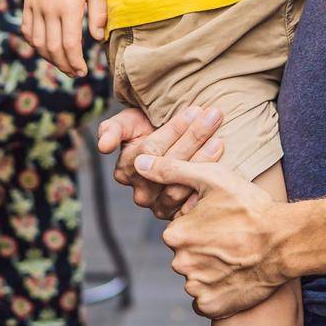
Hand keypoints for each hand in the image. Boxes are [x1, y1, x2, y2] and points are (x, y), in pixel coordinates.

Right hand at [23, 0, 106, 75]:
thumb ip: (98, 13)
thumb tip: (97, 38)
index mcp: (69, 7)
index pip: (70, 45)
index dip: (76, 62)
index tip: (83, 71)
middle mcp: (50, 10)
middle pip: (53, 49)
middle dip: (65, 66)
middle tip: (75, 73)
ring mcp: (36, 7)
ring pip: (38, 43)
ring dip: (50, 58)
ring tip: (62, 64)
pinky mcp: (29, 4)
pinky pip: (28, 31)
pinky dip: (35, 44)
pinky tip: (46, 48)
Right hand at [97, 106, 223, 218]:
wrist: (165, 146)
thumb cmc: (144, 129)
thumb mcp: (126, 122)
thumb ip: (111, 130)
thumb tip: (103, 146)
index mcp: (125, 170)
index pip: (151, 148)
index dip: (174, 129)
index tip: (194, 109)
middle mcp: (140, 192)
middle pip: (169, 165)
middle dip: (193, 137)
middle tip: (214, 116)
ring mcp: (160, 207)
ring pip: (182, 184)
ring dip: (204, 159)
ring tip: (220, 137)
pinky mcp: (179, 216)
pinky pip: (193, 202)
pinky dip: (207, 184)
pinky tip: (222, 166)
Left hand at [136, 156, 286, 318]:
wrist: (285, 242)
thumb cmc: (250, 207)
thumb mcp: (211, 178)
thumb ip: (171, 170)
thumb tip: (138, 162)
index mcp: (175, 234)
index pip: (179, 230)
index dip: (199, 224)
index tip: (220, 220)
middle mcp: (181, 263)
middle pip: (186, 254)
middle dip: (203, 247)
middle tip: (229, 237)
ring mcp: (196, 287)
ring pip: (196, 276)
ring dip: (210, 269)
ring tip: (235, 255)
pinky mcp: (213, 306)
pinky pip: (205, 299)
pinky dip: (216, 290)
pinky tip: (233, 275)